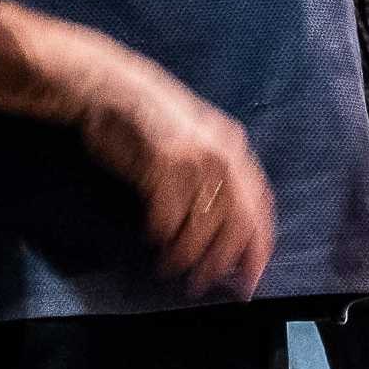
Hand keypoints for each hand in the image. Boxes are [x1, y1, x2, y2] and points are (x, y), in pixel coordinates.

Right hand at [79, 54, 272, 298]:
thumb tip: (229, 230)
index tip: (249, 279)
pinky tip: (154, 241)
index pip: (260, 211)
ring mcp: (193, 159)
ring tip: (173, 268)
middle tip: (205, 284)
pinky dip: (162, 235)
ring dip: (187, 255)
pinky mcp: (162, 164)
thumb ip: (218, 173)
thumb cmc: (147, 115)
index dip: (257, 250)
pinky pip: (168, 216)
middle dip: (220, 262)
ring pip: (201, 226)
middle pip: (235, 225)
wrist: (107, 84)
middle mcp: (222, 155)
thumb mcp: (197, 137)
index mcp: (235, 148)